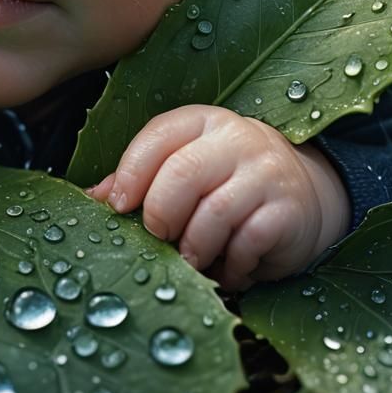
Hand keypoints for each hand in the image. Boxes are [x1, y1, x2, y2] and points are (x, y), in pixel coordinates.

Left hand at [86, 105, 351, 290]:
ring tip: (189, 262)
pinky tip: (226, 271)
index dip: (130, 173)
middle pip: (182, 173)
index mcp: (201, 121)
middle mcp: (235, 138)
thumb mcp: (184, 166)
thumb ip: (139, 178)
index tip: (117, 207)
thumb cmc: (225, 181)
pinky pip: (248, 241)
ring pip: (215, 212)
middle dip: (160, 214)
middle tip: (157, 238)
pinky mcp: (289, 209)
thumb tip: (88, 199)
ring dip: (194, 247)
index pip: (158, 137)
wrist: (303, 193)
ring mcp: (265, 171)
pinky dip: (230, 265)